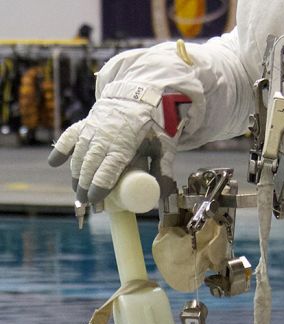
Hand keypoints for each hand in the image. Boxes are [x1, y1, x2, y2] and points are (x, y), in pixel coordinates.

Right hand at [48, 96, 175, 202]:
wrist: (142, 97)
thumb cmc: (155, 125)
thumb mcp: (164, 147)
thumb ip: (163, 170)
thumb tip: (164, 197)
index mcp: (124, 144)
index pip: (108, 169)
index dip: (99, 185)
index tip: (94, 199)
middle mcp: (105, 137)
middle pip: (90, 165)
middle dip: (84, 184)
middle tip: (83, 201)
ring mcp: (93, 129)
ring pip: (79, 154)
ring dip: (75, 173)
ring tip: (76, 188)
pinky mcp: (86, 122)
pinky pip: (70, 136)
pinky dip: (61, 149)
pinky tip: (54, 163)